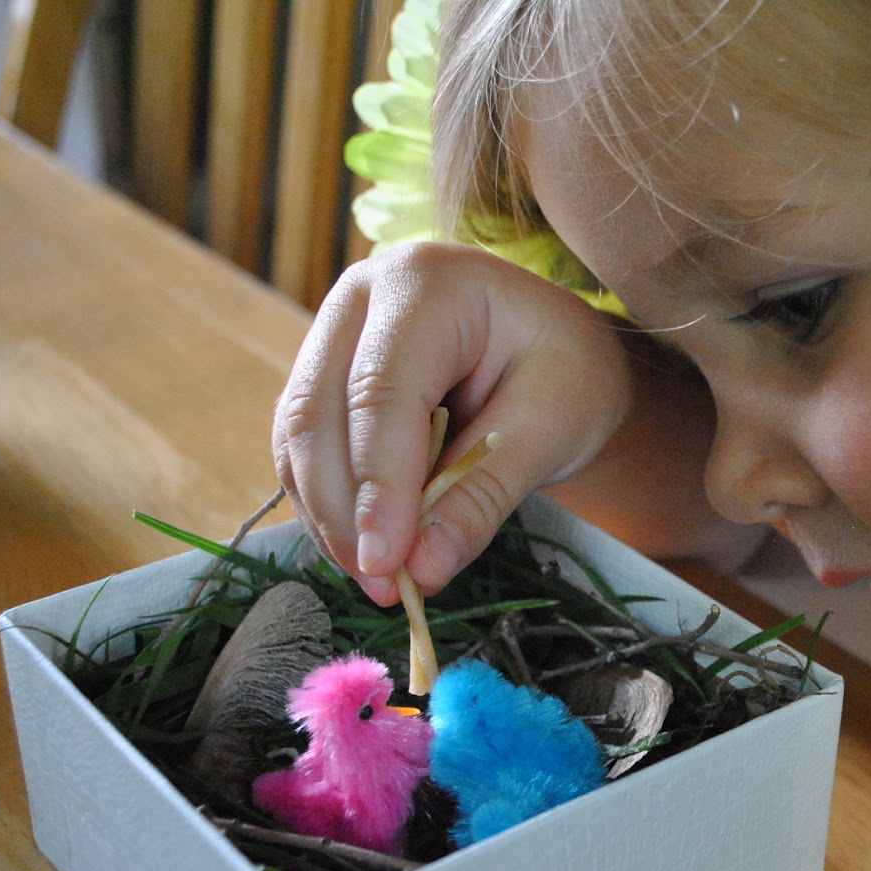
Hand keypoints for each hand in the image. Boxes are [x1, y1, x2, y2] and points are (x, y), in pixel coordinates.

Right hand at [273, 243, 632, 603]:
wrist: (562, 349)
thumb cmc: (571, 371)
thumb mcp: (552, 427)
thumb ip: (486, 493)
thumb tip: (424, 569)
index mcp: (427, 283)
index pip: (381, 390)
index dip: (378, 485)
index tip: (389, 565)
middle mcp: (363, 296)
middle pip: (319, 411)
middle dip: (345, 511)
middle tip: (384, 587)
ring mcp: (334, 331)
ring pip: (299, 437)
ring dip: (331, 518)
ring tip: (382, 581)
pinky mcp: (325, 376)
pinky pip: (305, 450)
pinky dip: (332, 507)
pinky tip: (369, 551)